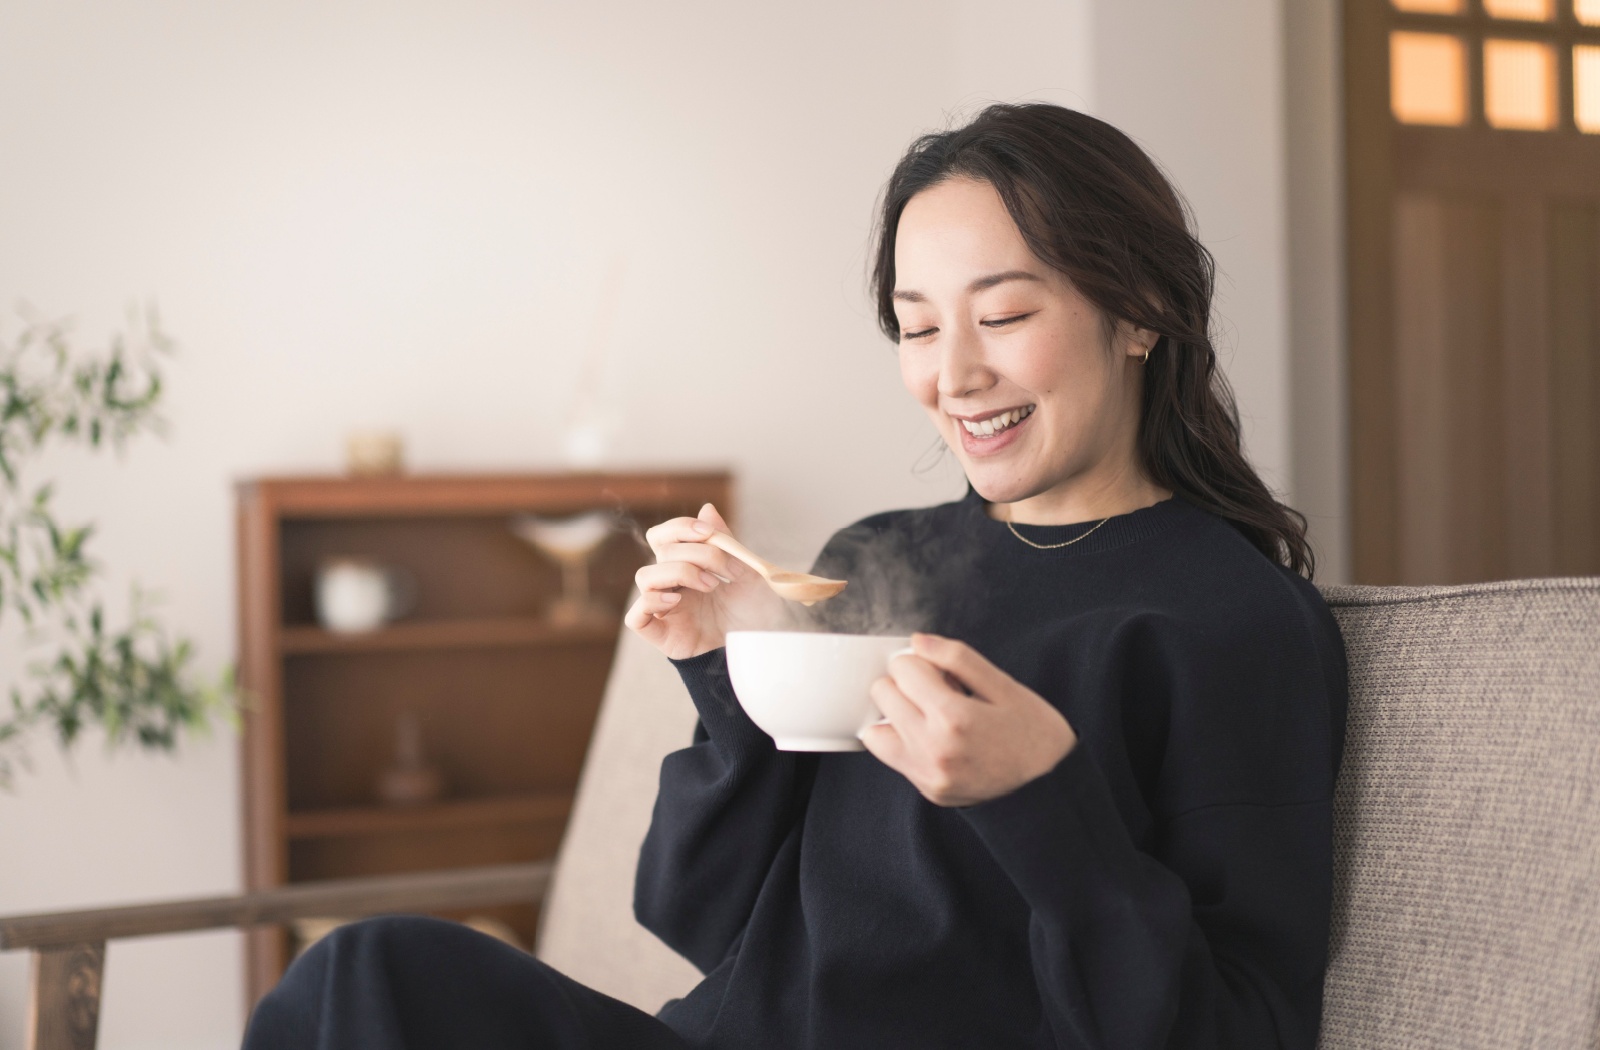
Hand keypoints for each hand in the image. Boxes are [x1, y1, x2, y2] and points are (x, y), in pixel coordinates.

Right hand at [624, 503, 792, 659]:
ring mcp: (663, 607)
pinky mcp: (660, 633)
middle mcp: (671, 583)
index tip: (707, 532)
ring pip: (644, 577)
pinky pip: (635, 616)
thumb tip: (707, 508)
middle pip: (661, 551)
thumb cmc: (753, 610)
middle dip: (696, 553)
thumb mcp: (747, 571)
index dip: (679, 527)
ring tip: (710, 586)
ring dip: (678, 573)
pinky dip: (651, 602)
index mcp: (686, 564)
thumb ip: (725, 542)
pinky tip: (678, 602)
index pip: (663, 536)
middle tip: (723, 569)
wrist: (760, 645)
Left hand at [860, 633, 1076, 806]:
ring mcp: (927, 774)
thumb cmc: (1035, 733)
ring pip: (874, 731)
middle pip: (882, 694)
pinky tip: (931, 737)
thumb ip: (958, 658)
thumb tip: (918, 641)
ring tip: (928, 714)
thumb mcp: (1005, 686)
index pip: (902, 668)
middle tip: (937, 690)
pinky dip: (903, 741)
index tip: (939, 670)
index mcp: (953, 717)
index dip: (920, 660)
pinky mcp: (927, 790)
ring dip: (895, 714)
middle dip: (905, 683)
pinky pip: (892, 758)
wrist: (1052, 789)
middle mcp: (932, 749)